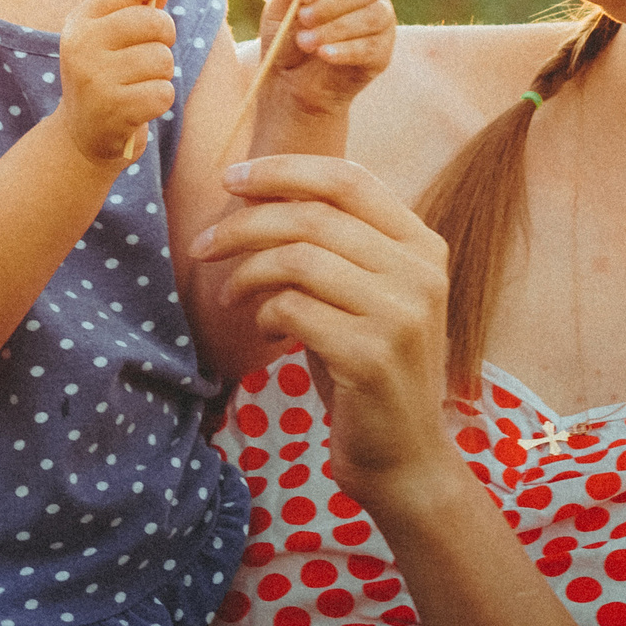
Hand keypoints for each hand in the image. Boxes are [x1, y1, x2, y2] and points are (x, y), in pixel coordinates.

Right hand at [56, 0, 194, 167]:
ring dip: (161, 75)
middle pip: (154, 22)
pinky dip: (160, 101)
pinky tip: (139, 109)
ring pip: (163, 59)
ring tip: (138, 86)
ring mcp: (95, 77)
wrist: (81, 138)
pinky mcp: (113, 108)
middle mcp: (82, 45)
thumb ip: (136, 12)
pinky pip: (164, 92)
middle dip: (165, 39)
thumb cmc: (106, 80)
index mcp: (81, 21)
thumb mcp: (111, 42)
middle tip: (149, 57)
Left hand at [190, 155, 453, 507]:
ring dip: (247, 274)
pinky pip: (293, 309)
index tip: (232, 180)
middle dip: (244, 224)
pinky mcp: (372, 356)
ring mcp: (401, 314)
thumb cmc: (368, 365)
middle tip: (203, 246)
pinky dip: (265, 315)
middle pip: (312, 216)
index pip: (348, 179)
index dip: (284, 170)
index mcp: (422, 245)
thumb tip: (259, 191)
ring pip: (298, 259)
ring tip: (231, 297)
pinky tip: (265, 332)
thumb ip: (338, 244)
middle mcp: (420, 272)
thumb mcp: (367, 293)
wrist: (404, 456)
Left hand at [257, 0, 395, 119]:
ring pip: (372, 15)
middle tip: (303, 18)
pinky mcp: (382, 51)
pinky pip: (372, 46)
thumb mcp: (277, 15)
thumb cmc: (286, 40)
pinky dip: (345, 49)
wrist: (292, 82)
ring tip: (306, 43)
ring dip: (336, 28)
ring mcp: (380, 21)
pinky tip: (324, 54)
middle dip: (333, 1)